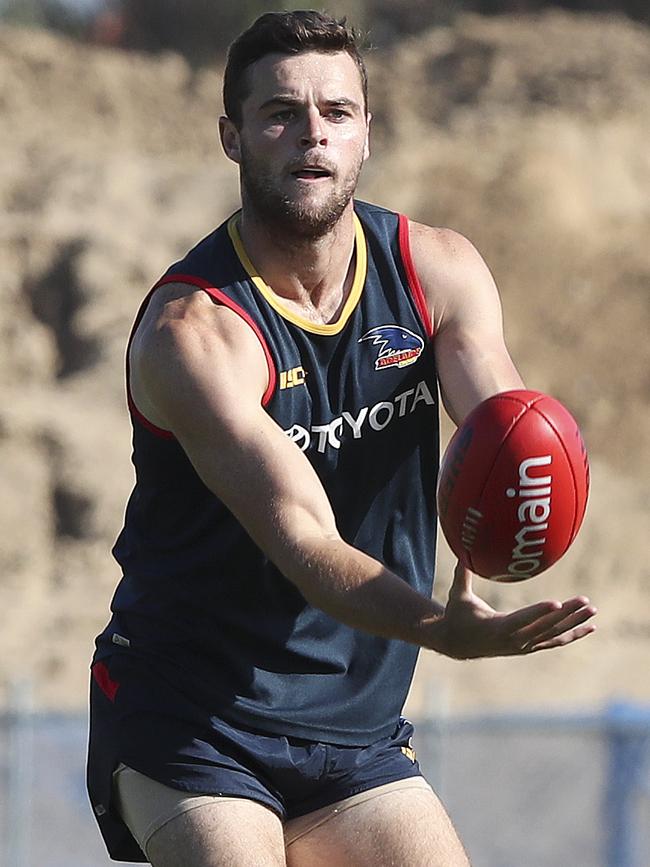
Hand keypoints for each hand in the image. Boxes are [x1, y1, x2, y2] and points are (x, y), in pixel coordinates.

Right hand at [434, 562, 596, 659]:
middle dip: (567, 614)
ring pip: (554, 635)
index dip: (539, 612)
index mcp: (498, 627)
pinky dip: (572, 634)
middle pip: (545, 627)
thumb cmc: (458, 616)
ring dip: (575, 623)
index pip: (522, 619)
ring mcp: (524, 646)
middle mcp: (515, 640)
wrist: (458, 644)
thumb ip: (462, 575)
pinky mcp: (529, 647)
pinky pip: (555, 641)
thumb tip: (463, 552)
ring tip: (592, 611)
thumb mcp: (458, 596)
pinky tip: (589, 628)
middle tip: (585, 601)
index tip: (557, 603)